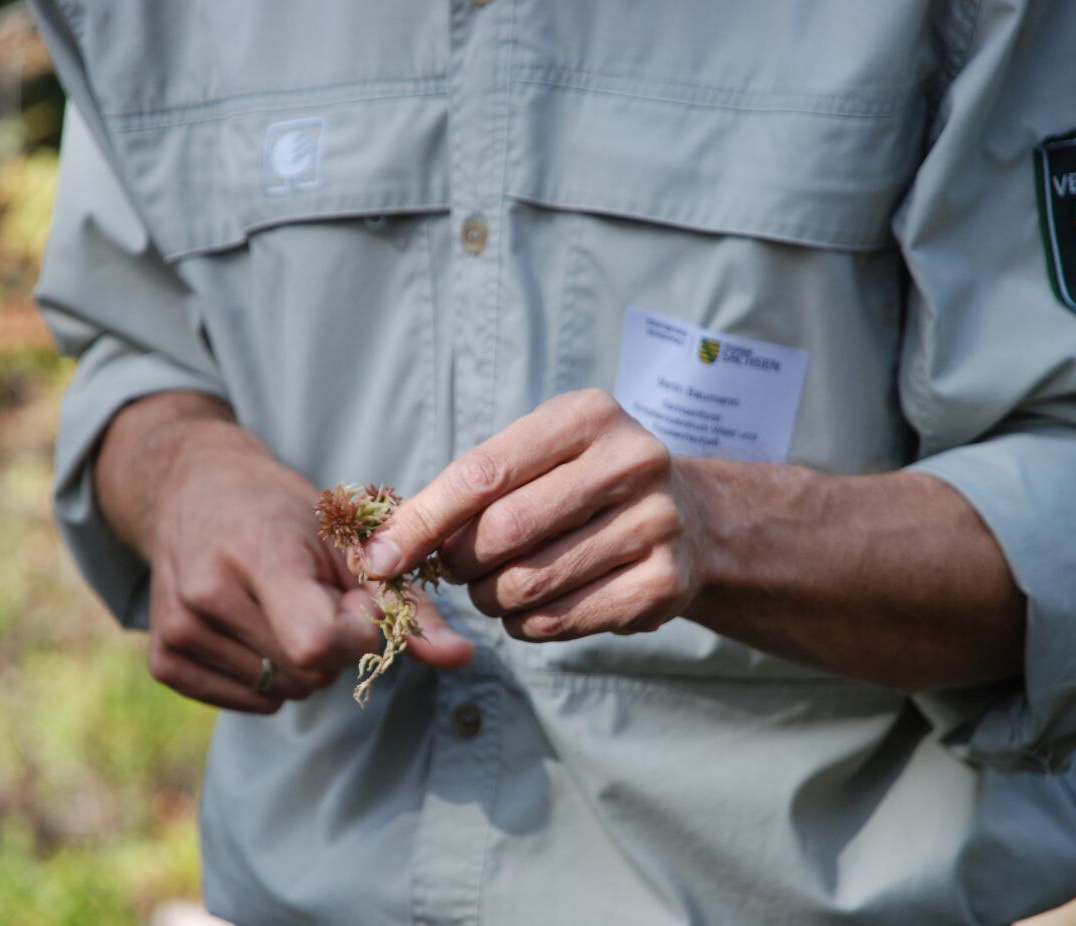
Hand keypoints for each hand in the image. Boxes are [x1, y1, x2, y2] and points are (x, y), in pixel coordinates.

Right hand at [96, 393, 472, 712]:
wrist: (192, 488)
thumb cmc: (283, 511)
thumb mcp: (348, 540)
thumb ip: (407, 603)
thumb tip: (463, 658)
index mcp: (259, 554)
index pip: (318, 643)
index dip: (355, 634)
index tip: (356, 602)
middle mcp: (209, 593)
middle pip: (308, 670)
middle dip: (334, 646)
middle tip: (318, 598)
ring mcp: (180, 628)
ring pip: (283, 691)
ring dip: (303, 664)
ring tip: (285, 609)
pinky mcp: (163, 659)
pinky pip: (246, 702)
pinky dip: (268, 680)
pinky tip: (257, 630)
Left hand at [362, 389, 708, 640]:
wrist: (693, 516)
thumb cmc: (586, 486)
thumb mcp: (538, 460)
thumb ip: (467, 492)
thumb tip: (383, 552)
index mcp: (588, 416)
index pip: (482, 474)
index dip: (423, 522)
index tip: (381, 560)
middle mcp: (631, 461)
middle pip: (504, 531)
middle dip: (462, 564)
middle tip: (460, 572)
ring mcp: (656, 522)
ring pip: (530, 583)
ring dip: (493, 600)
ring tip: (498, 591)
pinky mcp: (666, 581)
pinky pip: (564, 620)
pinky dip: (529, 626)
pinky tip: (534, 611)